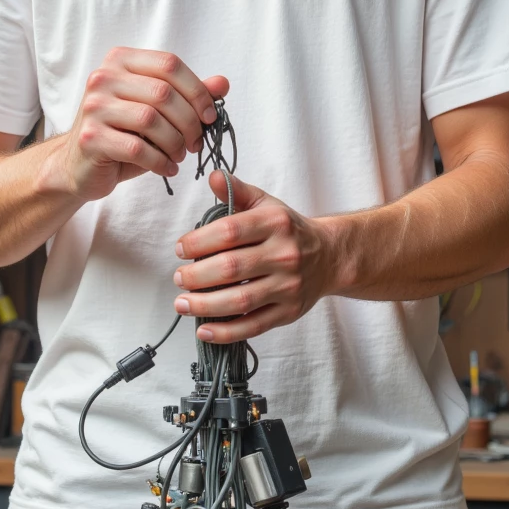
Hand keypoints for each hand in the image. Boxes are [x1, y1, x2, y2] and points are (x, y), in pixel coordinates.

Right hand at [56, 48, 228, 201]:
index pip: (170, 64)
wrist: (78, 165)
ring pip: (151, 120)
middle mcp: (103, 78)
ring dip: (175, 143)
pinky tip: (166, 168)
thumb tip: (223, 84)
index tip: (211, 117)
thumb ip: (188, 94)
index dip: (198, 91)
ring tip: (179, 155)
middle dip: (190, 122)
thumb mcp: (157, 110)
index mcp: (120, 61)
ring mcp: (93, 107)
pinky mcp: (90, 138)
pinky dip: (160, 162)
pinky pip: (137, 148)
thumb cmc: (123, 134)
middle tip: (196, 143)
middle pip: (163, 93)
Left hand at [172, 172, 336, 341]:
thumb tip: (213, 177)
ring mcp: (288, 286)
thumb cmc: (289, 230)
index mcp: (275, 223)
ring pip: (240, 300)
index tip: (180, 249)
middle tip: (178, 278)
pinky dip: (226, 332)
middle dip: (197, 276)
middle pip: (231, 268)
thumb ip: (238, 192)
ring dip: (205, 305)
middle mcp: (284, 255)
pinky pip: (253, 325)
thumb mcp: (267, 205)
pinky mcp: (288, 312)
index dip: (199, 241)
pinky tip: (204, 329)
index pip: (230, 232)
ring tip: (182, 303)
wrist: (330, 256)